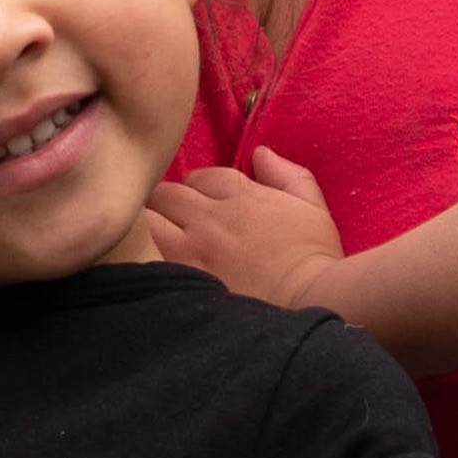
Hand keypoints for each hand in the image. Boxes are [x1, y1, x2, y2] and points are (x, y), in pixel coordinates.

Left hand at [142, 148, 348, 306]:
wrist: (309, 304)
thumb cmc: (314, 259)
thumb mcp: (312, 207)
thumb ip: (287, 174)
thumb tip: (260, 153)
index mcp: (241, 197)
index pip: (203, 176)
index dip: (201, 187)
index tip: (204, 203)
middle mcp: (209, 218)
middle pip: (167, 193)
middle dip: (168, 202)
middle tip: (174, 221)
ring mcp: (190, 251)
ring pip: (147, 220)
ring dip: (150, 225)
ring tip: (155, 240)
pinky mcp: (179, 281)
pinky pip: (145, 256)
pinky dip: (143, 253)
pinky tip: (148, 262)